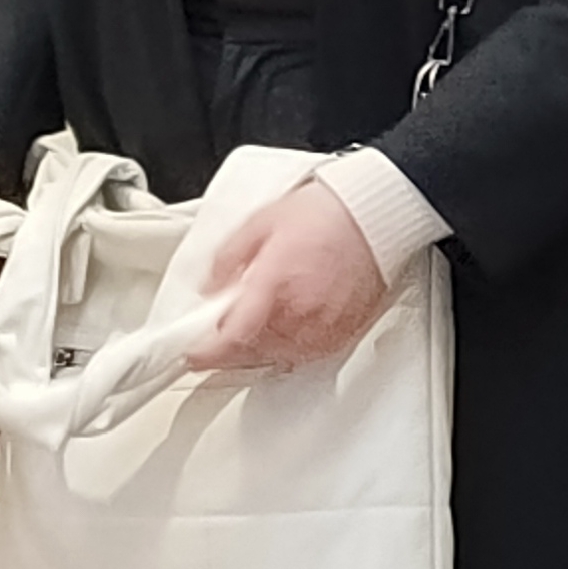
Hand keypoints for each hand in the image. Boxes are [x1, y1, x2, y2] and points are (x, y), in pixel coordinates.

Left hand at [182, 179, 394, 374]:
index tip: (193, 353)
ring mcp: (325, 326)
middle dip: (230, 348)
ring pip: (279, 357)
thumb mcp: (261, 221)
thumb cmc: (326, 212)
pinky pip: (307, 356)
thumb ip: (228, 257)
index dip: (207, 352)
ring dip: (258, 349)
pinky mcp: (344, 333)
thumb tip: (210, 287)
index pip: (233, 335)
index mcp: (276, 281)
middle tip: (218, 335)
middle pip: (252, 352)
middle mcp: (302, 310)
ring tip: (253, 327)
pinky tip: (283, 331)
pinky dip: (288, 349)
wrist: (374, 213)